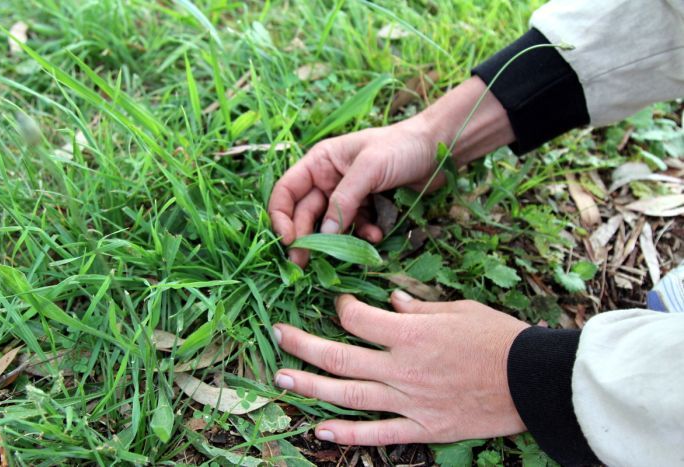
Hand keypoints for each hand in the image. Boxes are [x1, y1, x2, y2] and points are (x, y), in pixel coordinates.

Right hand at [268, 77, 514, 266]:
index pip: (286, 191)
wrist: (440, 147)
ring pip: (330, 225)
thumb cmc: (401, 147)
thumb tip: (323, 234)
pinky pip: (356, 228)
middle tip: (304, 265)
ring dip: (338, 240)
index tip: (288, 241)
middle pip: (305, 214)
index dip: (281, 217)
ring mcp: (348, 195)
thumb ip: (344, 200)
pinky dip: (362, 235)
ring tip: (348, 254)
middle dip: (305, 238)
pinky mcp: (368, 207)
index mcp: (319, 162)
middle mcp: (328, 179)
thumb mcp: (369, 168)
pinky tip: (377, 236)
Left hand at [272, 292, 528, 444]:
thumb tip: (389, 302)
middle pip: (340, 355)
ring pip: (348, 395)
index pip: (357, 318)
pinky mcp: (422, 428)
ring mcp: (409, 402)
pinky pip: (378, 434)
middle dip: (303, 344)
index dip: (341, 307)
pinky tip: (319, 428)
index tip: (339, 303)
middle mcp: (402, 368)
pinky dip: (347, 434)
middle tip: (278, 335)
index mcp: (411, 333)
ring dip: (311, 385)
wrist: (532, 381)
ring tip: (282, 377)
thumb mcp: (458, 310)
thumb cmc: (498, 338)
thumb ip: (417, 308)